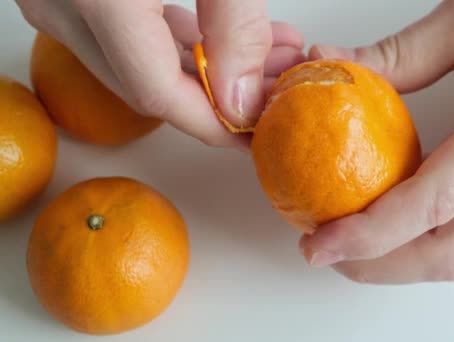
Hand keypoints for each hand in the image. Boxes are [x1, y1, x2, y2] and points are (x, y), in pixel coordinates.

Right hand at [15, 0, 304, 147]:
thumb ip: (233, 21)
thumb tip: (242, 99)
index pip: (156, 93)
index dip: (212, 123)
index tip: (255, 131)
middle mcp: (59, 1)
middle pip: (147, 86)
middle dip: (219, 98)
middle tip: (274, 86)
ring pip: (136, 64)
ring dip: (204, 71)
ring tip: (266, 58)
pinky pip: (122, 35)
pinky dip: (175, 43)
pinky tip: (219, 37)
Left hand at [300, 0, 453, 283]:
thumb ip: (396, 53)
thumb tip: (328, 68)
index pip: (438, 201)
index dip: (374, 232)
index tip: (323, 241)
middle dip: (382, 264)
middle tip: (326, 249)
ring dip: (401, 256)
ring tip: (349, 240)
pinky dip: (424, 235)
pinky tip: (389, 216)